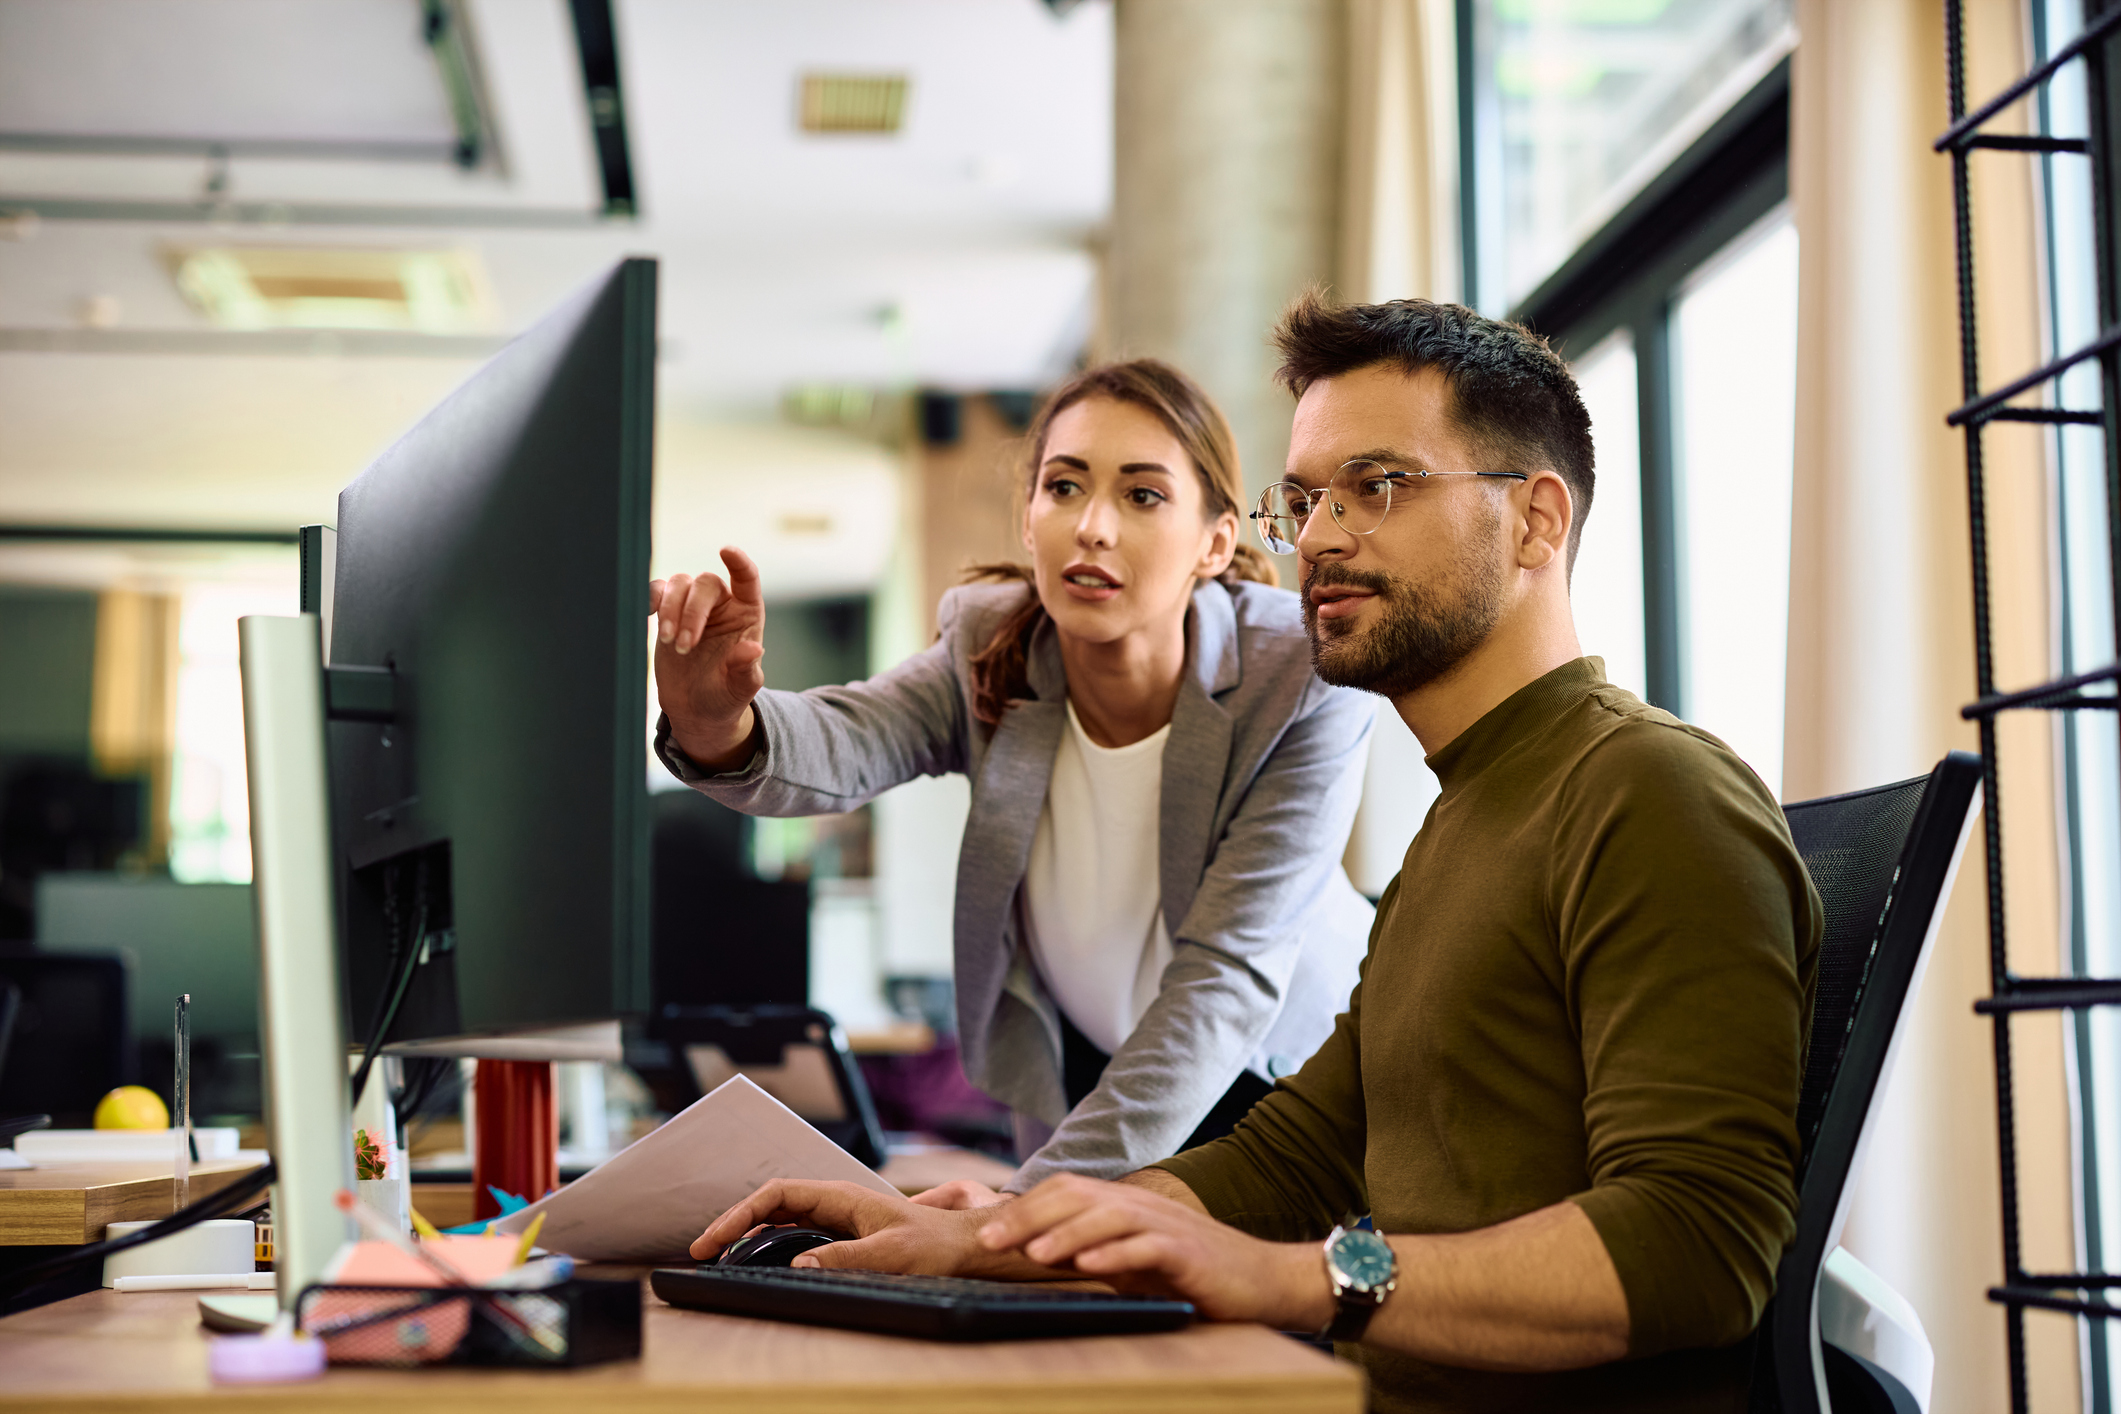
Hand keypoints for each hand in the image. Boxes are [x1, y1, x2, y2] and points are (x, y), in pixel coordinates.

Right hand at [650, 546, 765, 768]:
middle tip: (683, 646)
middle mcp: (721, 605)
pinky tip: (647, 616)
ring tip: (669, 641)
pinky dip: (650, 598)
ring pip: (679, 583)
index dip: (739, 562)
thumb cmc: (725, 697)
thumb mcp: (740, 689)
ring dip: (670, 608)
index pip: (747, 578)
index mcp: (746, 614)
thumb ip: (746, 669)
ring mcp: (692, 607)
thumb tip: (753, 649)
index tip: (726, 551)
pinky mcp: (667, 613)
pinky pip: (657, 591)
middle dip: (692, 612)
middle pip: (706, 584)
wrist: (696, 710)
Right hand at [691, 1179, 1052, 1278]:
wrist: (965, 1246)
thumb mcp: (891, 1254)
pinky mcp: (843, 1234)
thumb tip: (799, 1264)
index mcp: (842, 1196)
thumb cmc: (934, 1246)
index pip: (776, 1194)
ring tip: (720, 1257)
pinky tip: (757, 1261)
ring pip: (780, 1217)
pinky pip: (795, 1232)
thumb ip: (845, 1258)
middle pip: (771, 1203)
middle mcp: (835, 1201)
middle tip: (703, 1252)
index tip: (712, 1240)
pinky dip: (769, 1243)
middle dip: (733, 1223)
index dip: (739, 1214)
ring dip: (749, 1233)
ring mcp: (838, 1217)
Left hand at [974, 1174, 1330, 1327]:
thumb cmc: (1191, 1274)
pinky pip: (1149, 1247)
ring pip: (1109, 1216)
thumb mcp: (1132, 1261)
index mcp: (1124, 1204)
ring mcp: (1167, 1226)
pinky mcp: (1190, 1254)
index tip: (985, 1234)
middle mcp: (1141, 1206)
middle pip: (1077, 1194)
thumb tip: (1037, 1255)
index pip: (1065, 1191)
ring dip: (1067, 1233)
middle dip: (1029, 1216)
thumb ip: (1092, 1251)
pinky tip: (1090, 1266)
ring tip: (1033, 1254)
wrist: (1263, 1280)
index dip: (1022, 1208)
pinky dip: (1117, 1254)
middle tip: (990, 1241)